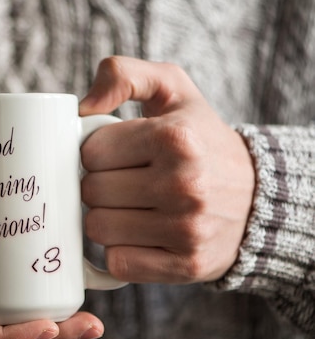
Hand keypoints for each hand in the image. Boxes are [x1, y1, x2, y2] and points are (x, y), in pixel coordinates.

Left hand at [79, 56, 254, 283]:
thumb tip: (82, 106)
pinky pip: (116, 261)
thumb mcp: (172, 89)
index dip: (97, 154)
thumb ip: (123, 74)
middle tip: (124, 181)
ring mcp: (186, 229)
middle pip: (90, 192)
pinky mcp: (184, 264)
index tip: (118, 155)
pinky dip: (120, 250)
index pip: (91, 153)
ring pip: (97, 228)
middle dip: (98, 185)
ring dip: (105, 219)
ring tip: (132, 208)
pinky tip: (140, 235)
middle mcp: (184, 183)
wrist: (256, 197)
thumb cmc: (200, 139)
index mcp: (176, 137)